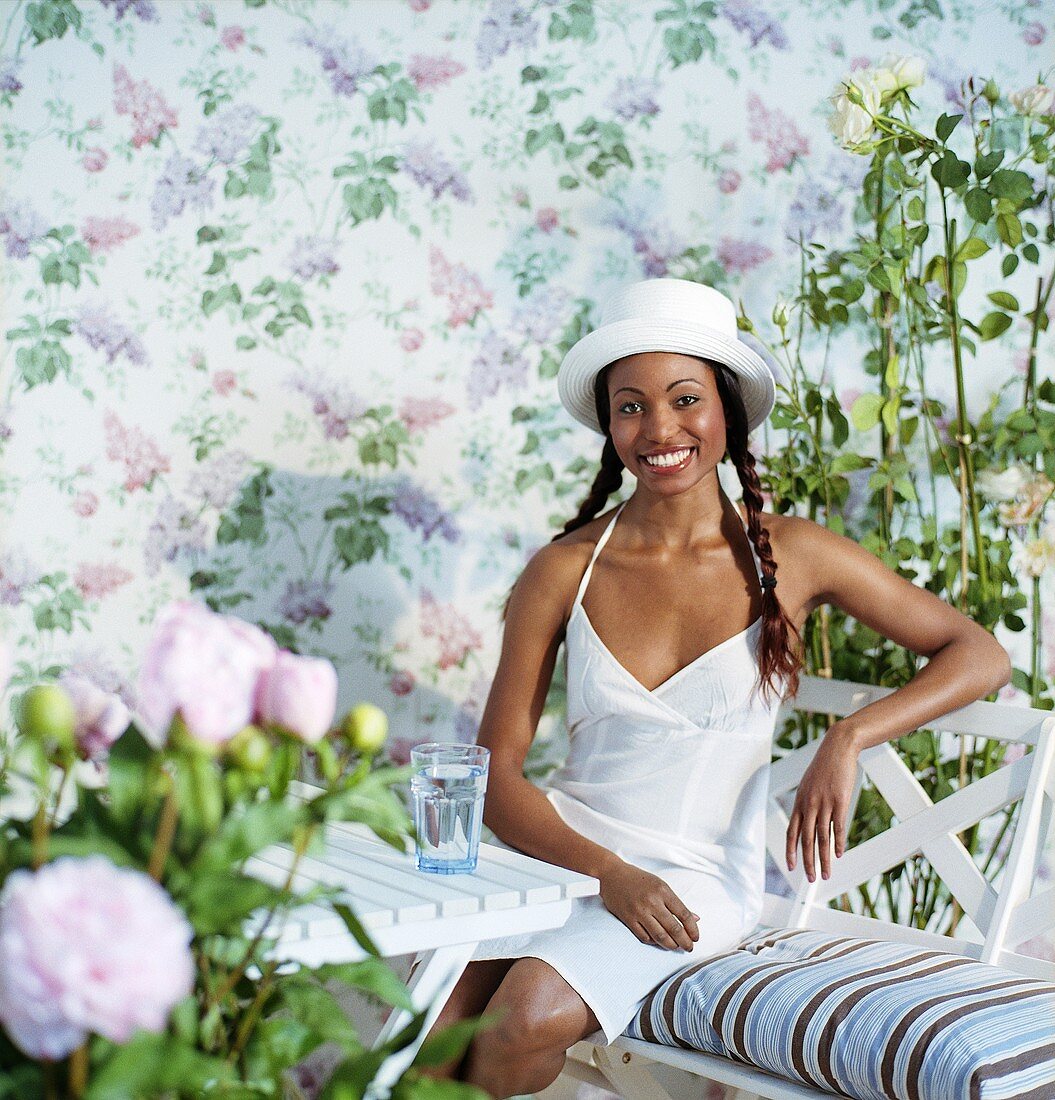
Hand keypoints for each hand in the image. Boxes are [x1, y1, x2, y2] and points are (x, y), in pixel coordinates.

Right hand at [598, 861, 699, 950]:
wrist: (612, 873)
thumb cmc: (638, 879)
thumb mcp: (660, 885)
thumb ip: (676, 903)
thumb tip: (696, 918)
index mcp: (663, 891)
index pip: (684, 914)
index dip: (693, 929)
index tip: (696, 938)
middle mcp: (652, 901)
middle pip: (674, 928)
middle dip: (684, 942)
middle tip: (689, 948)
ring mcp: (639, 911)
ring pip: (660, 935)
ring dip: (670, 945)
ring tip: (675, 947)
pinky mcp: (627, 918)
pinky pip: (644, 936)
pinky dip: (653, 941)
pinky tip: (658, 941)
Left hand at [786, 724, 859, 882]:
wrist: (837, 749)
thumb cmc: (823, 768)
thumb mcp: (809, 785)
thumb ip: (806, 803)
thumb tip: (806, 819)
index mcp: (799, 802)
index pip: (791, 832)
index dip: (791, 850)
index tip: (791, 867)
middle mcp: (809, 805)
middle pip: (806, 840)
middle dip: (807, 862)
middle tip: (810, 879)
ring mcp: (824, 804)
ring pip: (822, 838)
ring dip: (823, 859)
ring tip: (825, 874)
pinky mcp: (840, 801)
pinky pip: (838, 827)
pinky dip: (838, 843)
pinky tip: (838, 855)